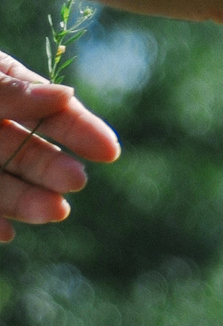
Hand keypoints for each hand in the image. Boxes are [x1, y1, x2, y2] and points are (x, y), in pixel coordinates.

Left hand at [0, 48, 119, 242]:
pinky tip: (5, 235)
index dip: (78, 129)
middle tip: (76, 183)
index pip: (46, 110)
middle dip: (52, 170)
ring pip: (0, 184)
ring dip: (25, 201)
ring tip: (53, 213)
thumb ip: (9, 90)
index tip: (108, 150)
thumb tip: (66, 96)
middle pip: (24, 152)